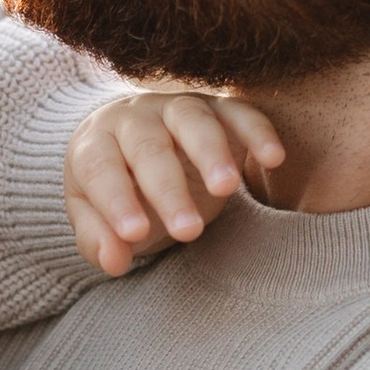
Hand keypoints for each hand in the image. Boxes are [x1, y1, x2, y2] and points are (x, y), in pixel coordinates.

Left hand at [65, 84, 284, 274]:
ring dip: (211, 153)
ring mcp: (177, 108)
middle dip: (168, 190)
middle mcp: (134, 118)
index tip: (134, 234)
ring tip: (226, 189)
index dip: (116, 201)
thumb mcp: (95, 219)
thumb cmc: (118, 191)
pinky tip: (273, 158)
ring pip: (192, 121)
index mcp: (95, 143)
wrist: (140, 149)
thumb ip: (97, 241)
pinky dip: (257, 130)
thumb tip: (113, 262)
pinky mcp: (219, 108)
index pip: (100, 169)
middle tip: (188, 231)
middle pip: (148, 147)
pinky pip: (239, 112)